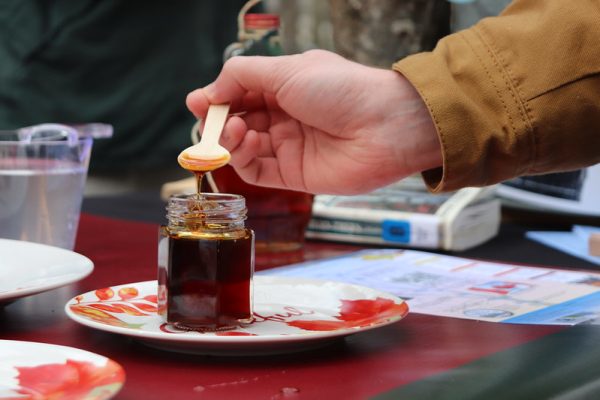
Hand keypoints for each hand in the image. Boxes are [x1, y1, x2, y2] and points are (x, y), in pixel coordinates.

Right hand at [186, 50, 440, 194]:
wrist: (385, 127)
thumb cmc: (342, 90)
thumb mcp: (287, 70)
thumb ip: (242, 77)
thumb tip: (209, 91)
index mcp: (285, 87)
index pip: (240, 94)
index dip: (217, 98)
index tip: (198, 101)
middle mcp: (284, 117)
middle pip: (237, 122)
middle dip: (218, 120)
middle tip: (206, 119)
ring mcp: (288, 146)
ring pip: (243, 147)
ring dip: (230, 138)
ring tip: (234, 130)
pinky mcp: (294, 174)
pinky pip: (257, 170)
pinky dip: (244, 158)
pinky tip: (247, 143)